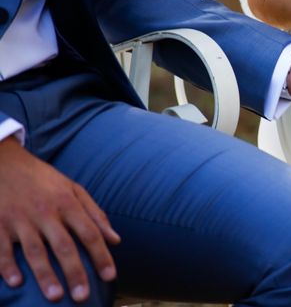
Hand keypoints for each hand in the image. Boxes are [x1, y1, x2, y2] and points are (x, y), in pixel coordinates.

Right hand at [0, 137, 119, 301]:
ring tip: (55, 297)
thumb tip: (115, 240)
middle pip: (64, 246)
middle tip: (82, 297)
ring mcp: (20, 219)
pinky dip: (8, 266)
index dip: (101, 255)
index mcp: (67, 203)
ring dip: (44, 275)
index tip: (110, 276)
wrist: (4, 162)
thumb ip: (95, 214)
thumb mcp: (73, 188)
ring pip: (34, 251)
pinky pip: (2, 249)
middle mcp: (46, 212)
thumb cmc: (43, 179)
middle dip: (75, 272)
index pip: (90, 232)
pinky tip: (16, 283)